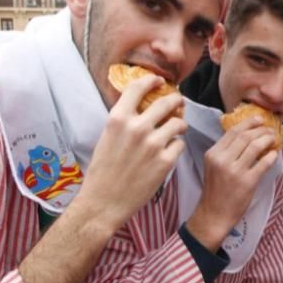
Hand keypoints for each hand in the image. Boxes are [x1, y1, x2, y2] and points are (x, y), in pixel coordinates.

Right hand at [77, 75, 186, 230]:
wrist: (103, 202)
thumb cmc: (102, 172)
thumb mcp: (107, 137)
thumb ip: (124, 121)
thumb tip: (141, 106)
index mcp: (118, 119)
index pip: (138, 87)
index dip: (151, 80)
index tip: (159, 81)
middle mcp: (137, 127)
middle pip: (166, 102)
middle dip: (176, 100)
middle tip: (178, 102)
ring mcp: (153, 144)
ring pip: (178, 123)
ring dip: (179, 124)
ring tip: (177, 129)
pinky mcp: (166, 161)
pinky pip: (180, 144)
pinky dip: (176, 146)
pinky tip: (169, 151)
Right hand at [186, 117, 278, 252]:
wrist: (214, 214)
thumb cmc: (215, 190)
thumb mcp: (214, 166)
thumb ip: (226, 151)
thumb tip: (247, 134)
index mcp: (213, 154)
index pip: (233, 131)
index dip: (249, 123)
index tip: (259, 119)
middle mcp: (222, 160)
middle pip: (246, 136)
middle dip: (261, 130)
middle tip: (270, 129)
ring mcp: (235, 171)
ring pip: (255, 146)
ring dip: (268, 139)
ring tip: (273, 139)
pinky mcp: (247, 182)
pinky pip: (264, 163)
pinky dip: (271, 156)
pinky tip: (274, 154)